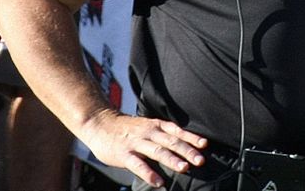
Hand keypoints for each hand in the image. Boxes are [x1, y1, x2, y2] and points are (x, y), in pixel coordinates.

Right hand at [79, 108, 208, 187]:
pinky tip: (159, 182)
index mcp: (155, 125)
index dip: (191, 138)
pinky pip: (138, 165)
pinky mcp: (124, 154)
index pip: (177, 131)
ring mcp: (136, 143)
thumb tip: (184, 147)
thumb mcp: (147, 126)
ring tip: (184, 168)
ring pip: (157, 151)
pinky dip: (149, 173)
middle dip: (187, 151)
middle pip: (171, 142)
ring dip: (172, 160)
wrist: (99, 123)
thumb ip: (162, 135)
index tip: (204, 145)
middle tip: (200, 160)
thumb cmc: (126, 129)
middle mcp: (148, 132)